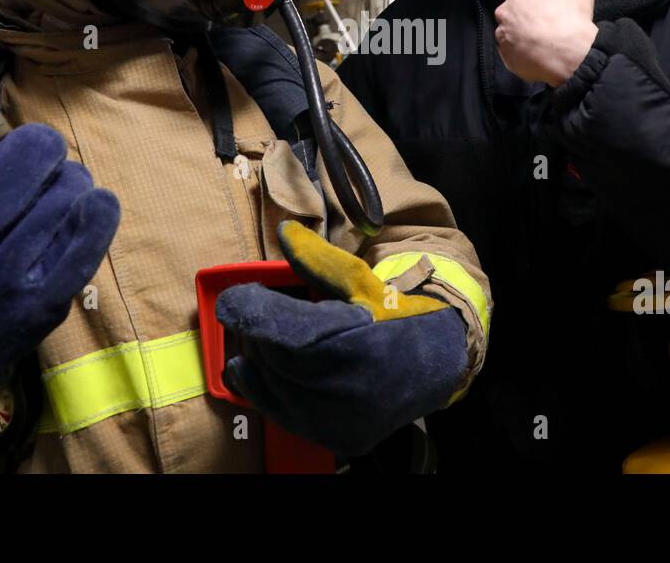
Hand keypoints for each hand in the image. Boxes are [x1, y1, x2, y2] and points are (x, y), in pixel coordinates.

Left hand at [215, 221, 467, 456]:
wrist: (437, 364)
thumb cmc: (396, 315)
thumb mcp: (360, 281)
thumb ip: (318, 260)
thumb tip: (285, 231)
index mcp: (357, 345)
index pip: (287, 335)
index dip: (252, 315)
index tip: (232, 299)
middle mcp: (349, 390)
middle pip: (277, 361)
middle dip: (256, 334)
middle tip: (250, 313)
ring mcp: (342, 420)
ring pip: (276, 391)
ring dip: (259, 363)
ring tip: (256, 340)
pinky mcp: (337, 437)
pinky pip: (286, 415)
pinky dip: (266, 391)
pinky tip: (253, 371)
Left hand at [494, 0, 597, 86]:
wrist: (569, 51)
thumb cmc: (572, 14)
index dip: (541, 3)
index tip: (554, 10)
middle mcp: (504, 11)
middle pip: (515, 14)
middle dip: (528, 19)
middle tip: (550, 27)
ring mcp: (503, 36)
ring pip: (512, 34)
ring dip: (524, 37)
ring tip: (545, 44)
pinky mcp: (506, 58)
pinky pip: (513, 55)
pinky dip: (523, 55)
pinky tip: (539, 56)